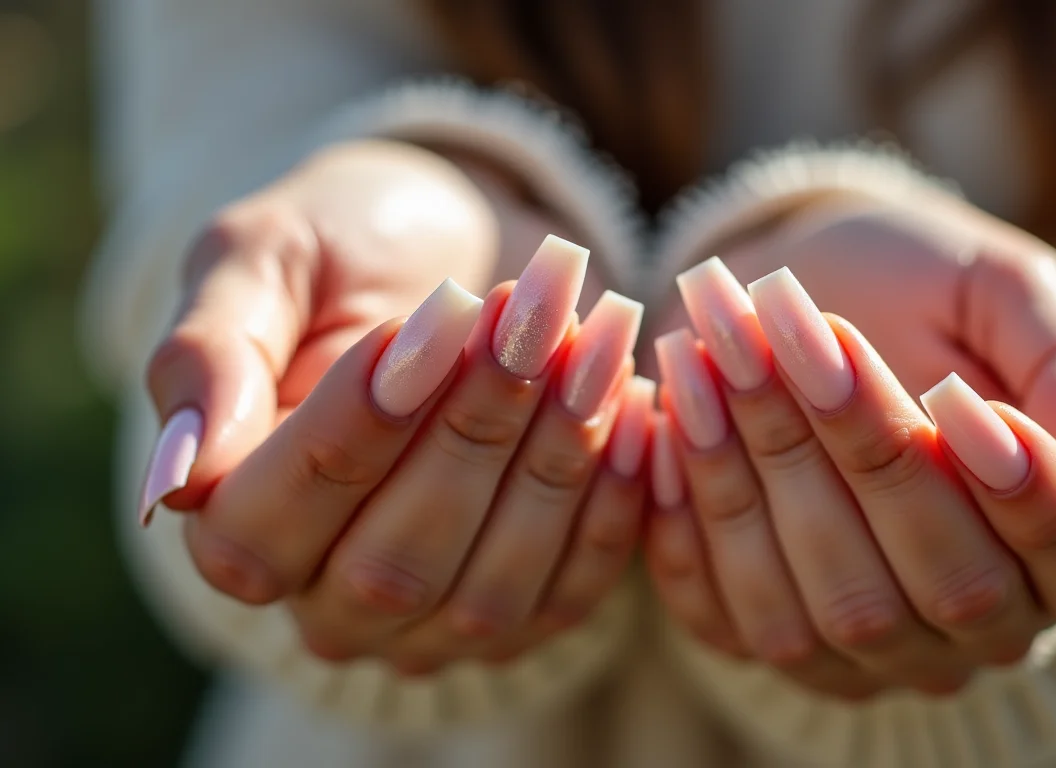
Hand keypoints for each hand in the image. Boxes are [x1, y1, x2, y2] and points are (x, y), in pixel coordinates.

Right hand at [138, 138, 647, 670]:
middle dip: (474, 430)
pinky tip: (636, 400)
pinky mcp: (524, 606)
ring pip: (488, 587)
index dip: (354, 428)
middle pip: (391, 563)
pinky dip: (613, 497)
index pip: (268, 520)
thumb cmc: (346, 244)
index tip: (436, 318)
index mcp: (233, 518)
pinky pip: (572, 589)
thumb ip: (208, 355)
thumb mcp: (264, 258)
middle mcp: (324, 595)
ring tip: (598, 336)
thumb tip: (178, 479)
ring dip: (554, 457)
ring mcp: (429, 619)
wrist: (454, 247)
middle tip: (534, 313)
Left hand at [644, 257, 1055, 699]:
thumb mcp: (1002, 292)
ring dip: (763, 468)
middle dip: (867, 449)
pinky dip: (694, 510)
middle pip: (950, 582)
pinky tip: (676, 411)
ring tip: (716, 347)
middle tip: (801, 328)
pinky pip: (729, 611)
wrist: (793, 301)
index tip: (961, 398)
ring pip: (834, 603)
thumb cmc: (913, 289)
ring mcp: (873, 649)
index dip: (1031, 493)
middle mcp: (980, 622)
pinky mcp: (772, 639)